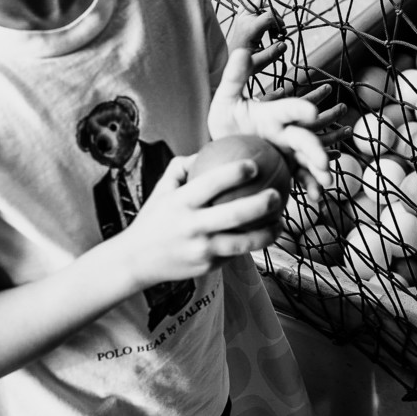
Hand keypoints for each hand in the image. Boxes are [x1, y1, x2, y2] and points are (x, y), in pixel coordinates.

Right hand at [121, 155, 282, 283]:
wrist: (135, 260)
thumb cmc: (155, 217)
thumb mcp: (162, 188)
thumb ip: (183, 166)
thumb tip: (210, 148)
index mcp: (181, 202)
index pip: (211, 184)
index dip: (235, 173)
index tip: (255, 164)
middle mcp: (191, 226)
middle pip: (234, 214)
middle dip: (261, 204)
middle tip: (278, 195)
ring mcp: (200, 249)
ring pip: (242, 242)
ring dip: (266, 233)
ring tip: (281, 223)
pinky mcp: (207, 267)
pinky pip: (235, 254)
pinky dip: (253, 245)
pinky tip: (266, 236)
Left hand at [208, 49, 331, 197]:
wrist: (225, 146)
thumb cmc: (227, 120)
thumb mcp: (227, 98)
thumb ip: (235, 76)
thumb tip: (242, 51)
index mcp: (274, 114)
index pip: (289, 109)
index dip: (301, 109)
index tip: (311, 113)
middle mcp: (286, 132)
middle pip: (304, 138)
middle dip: (315, 148)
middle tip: (322, 161)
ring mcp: (288, 152)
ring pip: (308, 160)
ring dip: (319, 170)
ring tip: (326, 181)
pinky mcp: (287, 168)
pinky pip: (301, 178)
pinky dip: (310, 187)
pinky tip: (316, 198)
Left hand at [227, 9, 286, 73]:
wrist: (231, 61)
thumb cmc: (245, 62)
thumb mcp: (259, 63)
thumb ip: (271, 54)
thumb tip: (284, 44)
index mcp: (249, 29)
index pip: (268, 16)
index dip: (279, 23)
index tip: (282, 35)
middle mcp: (244, 20)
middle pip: (264, 6)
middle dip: (275, 17)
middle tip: (277, 32)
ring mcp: (241, 17)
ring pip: (257, 3)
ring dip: (267, 12)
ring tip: (270, 28)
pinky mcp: (241, 17)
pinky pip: (250, 5)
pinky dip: (258, 10)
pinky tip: (262, 22)